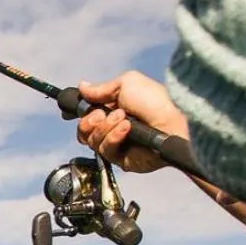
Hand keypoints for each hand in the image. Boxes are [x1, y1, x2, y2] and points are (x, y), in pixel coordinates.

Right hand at [74, 72, 191, 173]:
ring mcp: (118, 145)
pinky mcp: (123, 160)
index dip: (80, 114)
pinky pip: (105, 151)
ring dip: (105, 127)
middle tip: (103, 114)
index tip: (72, 111)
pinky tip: (127, 129)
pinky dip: (113, 137)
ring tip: (124, 119)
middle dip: (90, 121)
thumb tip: (83, 86)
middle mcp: (113, 128)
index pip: (87, 116)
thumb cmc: (156, 100)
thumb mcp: (127, 84)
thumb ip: (102, 88)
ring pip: (92, 141)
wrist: (173, 122)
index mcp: (114, 110)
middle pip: (83, 131)